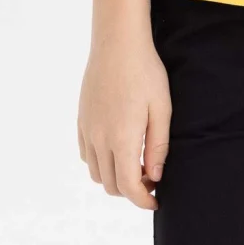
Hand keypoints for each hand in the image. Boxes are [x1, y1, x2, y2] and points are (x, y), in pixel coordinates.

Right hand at [77, 26, 170, 210]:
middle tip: (152, 177)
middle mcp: (100, 139)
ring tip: (136, 164)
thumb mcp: (161, 108)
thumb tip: (155, 176)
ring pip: (96, 173)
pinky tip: (117, 148)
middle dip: (132, 190)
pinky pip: (87, 155)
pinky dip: (101, 162)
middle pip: (111, 184)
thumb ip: (158, 145)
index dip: (143, 200)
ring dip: (115, 178)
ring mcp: (87, 129)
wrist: (117, 43)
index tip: (156, 200)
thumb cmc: (145, 72)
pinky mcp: (81, 120)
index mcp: (122, 138)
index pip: (129, 186)